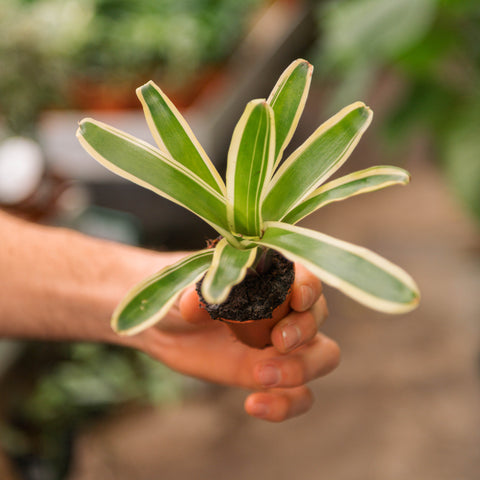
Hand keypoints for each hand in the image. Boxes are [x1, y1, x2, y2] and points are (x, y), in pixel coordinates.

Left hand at [135, 263, 339, 421]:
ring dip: (302, 368)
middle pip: (317, 318)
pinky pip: (297, 396)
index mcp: (270, 281)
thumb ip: (195, 294)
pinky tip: (254, 405)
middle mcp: (283, 311)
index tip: (297, 300)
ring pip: (322, 357)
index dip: (308, 288)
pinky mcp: (268, 376)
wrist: (164, 326)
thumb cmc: (180, 294)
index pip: (304, 278)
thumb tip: (196, 304)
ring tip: (261, 376)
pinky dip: (285, 406)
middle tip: (277, 340)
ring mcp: (279, 346)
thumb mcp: (182, 288)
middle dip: (304, 330)